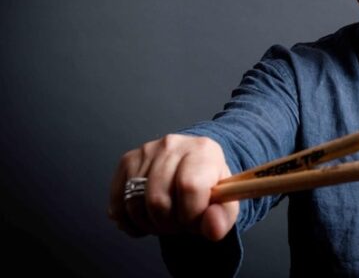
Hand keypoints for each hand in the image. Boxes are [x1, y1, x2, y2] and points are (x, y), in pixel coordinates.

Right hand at [108, 134, 238, 240]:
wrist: (192, 168)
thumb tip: (213, 228)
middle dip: (168, 223)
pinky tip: (147, 217)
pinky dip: (130, 222)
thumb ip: (223, 217)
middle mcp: (173, 144)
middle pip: (158, 199)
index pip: (189, 187)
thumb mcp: (224, 203)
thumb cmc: (208, 187)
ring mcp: (146, 150)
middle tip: (179, 222)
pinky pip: (118, 204)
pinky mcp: (127, 161)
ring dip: (149, 224)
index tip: (194, 220)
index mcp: (203, 150)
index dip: (190, 214)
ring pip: (135, 205)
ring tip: (165, 219)